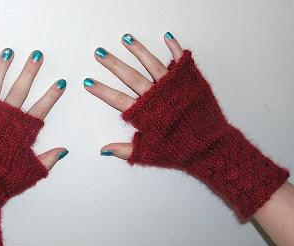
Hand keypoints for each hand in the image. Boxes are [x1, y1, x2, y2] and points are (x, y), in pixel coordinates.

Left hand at [0, 48, 68, 169]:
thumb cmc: (0, 183)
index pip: (41, 108)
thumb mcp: (29, 174)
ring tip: (7, 52)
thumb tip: (64, 150)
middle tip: (37, 55)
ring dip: (2, 67)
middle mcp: (4, 117)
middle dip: (30, 71)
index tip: (60, 83)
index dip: (52, 96)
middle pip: (20, 89)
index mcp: (21, 131)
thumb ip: (47, 160)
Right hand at [84, 32, 287, 220]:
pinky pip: (180, 61)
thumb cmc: (180, 150)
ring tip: (126, 39)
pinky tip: (166, 37)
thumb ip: (124, 150)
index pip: (117, 99)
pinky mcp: (190, 81)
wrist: (210, 146)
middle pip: (130, 76)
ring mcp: (173, 86)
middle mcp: (157, 97)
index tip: (89, 82)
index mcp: (145, 114)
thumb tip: (104, 150)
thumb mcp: (148, 153)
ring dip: (138, 50)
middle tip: (100, 53)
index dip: (101, 90)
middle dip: (113, 64)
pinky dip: (174, 48)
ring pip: (151, 63)